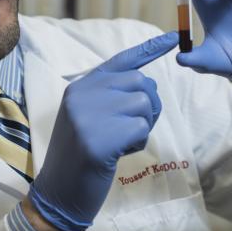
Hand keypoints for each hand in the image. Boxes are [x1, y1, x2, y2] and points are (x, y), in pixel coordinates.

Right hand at [28, 31, 178, 230]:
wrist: (58, 192)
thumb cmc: (80, 156)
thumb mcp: (88, 117)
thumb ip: (110, 96)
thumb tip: (147, 83)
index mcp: (80, 86)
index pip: (121, 60)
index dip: (150, 48)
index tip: (173, 38)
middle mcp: (82, 94)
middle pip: (140, 81)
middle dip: (148, 104)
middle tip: (135, 127)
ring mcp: (88, 115)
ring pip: (143, 103)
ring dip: (143, 124)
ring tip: (123, 141)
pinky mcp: (98, 139)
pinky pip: (141, 128)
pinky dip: (138, 141)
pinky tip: (120, 153)